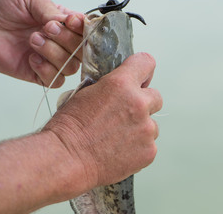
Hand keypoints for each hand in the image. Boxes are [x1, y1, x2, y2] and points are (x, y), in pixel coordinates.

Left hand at [0, 0, 83, 86]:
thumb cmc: (1, 6)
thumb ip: (52, 9)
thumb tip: (68, 23)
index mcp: (62, 23)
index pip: (86, 31)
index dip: (83, 29)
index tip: (70, 22)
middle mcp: (60, 42)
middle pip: (82, 51)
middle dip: (67, 40)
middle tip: (46, 29)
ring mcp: (50, 59)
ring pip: (70, 67)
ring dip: (54, 54)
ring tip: (33, 40)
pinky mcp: (37, 74)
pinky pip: (55, 80)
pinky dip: (46, 70)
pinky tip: (31, 58)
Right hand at [45, 52, 162, 187]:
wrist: (66, 158)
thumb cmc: (69, 128)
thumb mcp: (85, 93)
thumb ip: (110, 87)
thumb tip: (120, 88)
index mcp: (120, 84)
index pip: (146, 63)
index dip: (142, 71)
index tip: (140, 78)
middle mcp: (138, 104)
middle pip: (155, 97)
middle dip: (143, 103)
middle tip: (125, 114)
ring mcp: (146, 129)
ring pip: (152, 124)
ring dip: (140, 128)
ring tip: (117, 138)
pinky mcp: (149, 151)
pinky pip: (149, 145)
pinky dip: (138, 147)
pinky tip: (119, 150)